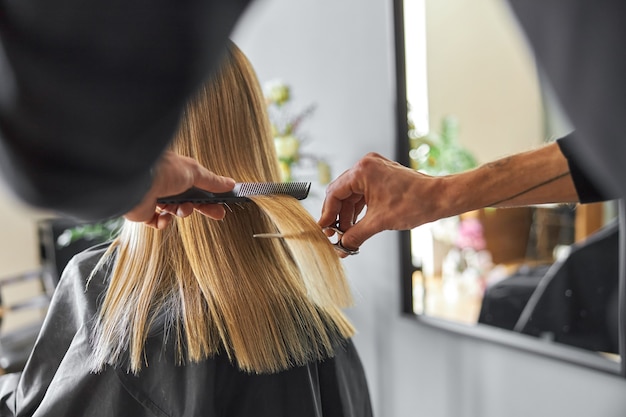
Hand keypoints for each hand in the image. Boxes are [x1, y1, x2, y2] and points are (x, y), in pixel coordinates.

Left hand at [124, 151, 235, 228]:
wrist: (135, 181)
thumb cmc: (164, 170)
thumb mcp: (194, 172)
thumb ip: (212, 181)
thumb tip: (230, 183)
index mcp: (177, 172)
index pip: (198, 186)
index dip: (211, 196)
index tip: (223, 203)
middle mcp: (165, 183)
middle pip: (189, 200)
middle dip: (203, 207)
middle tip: (218, 214)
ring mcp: (154, 197)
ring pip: (175, 211)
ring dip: (182, 211)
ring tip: (180, 209)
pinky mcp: (143, 211)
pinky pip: (158, 222)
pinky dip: (163, 222)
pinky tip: (162, 217)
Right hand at [319, 153, 443, 255]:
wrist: (440, 198)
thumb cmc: (415, 203)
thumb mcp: (379, 222)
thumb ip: (355, 235)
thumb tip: (342, 247)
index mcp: (363, 170)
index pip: (334, 192)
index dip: (327, 214)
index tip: (324, 230)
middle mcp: (366, 166)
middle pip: (342, 193)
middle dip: (338, 216)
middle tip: (334, 235)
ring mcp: (375, 170)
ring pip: (352, 195)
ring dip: (348, 215)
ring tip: (346, 234)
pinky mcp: (383, 177)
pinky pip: (363, 194)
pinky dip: (359, 209)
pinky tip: (357, 225)